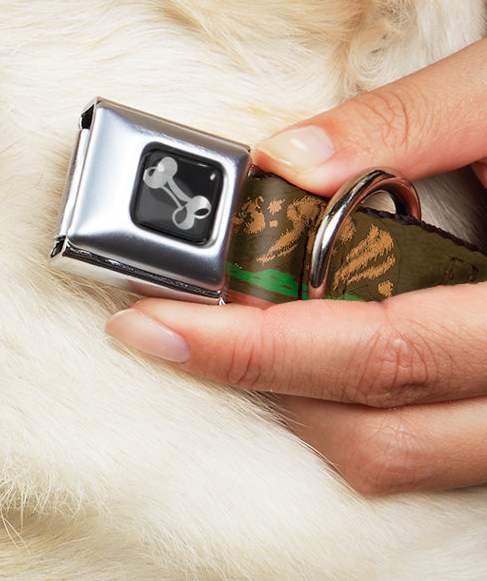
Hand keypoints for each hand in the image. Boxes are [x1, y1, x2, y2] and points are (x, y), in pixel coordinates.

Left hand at [107, 37, 486, 493]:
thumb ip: (408, 122)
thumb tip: (285, 161)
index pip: (384, 351)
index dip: (256, 347)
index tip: (155, 321)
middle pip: (379, 433)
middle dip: (255, 381)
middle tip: (165, 324)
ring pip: (400, 457)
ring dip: (298, 403)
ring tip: (224, 331)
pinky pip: (425, 448)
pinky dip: (348, 407)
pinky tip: (303, 346)